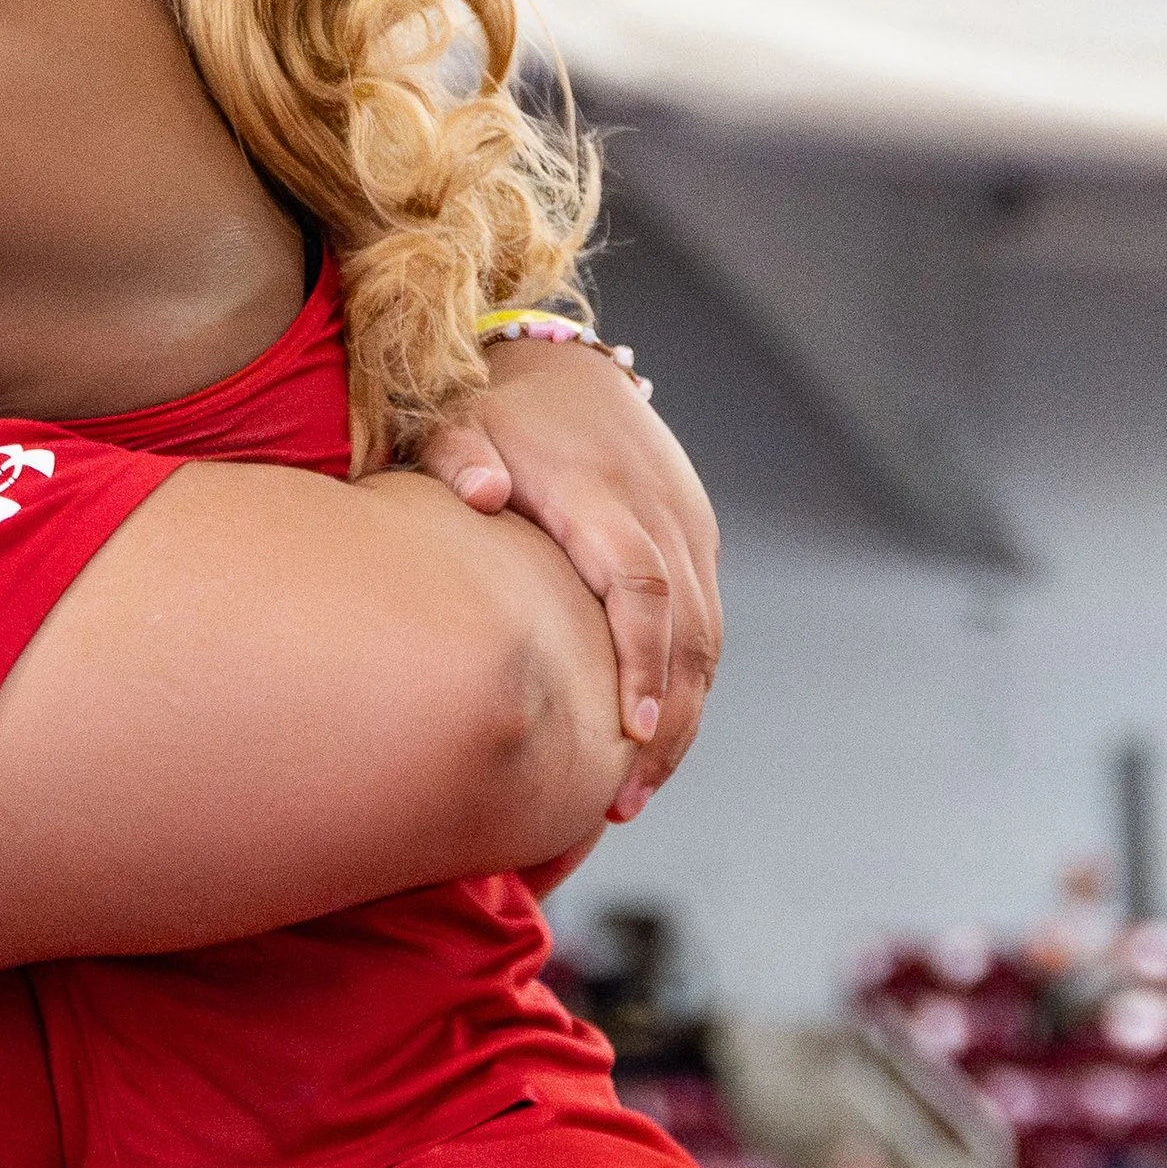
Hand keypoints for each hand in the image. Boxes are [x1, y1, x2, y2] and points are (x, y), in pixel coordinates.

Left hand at [415, 344, 719, 814]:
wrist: (561, 365)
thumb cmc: (494, 409)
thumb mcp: (458, 420)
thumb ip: (460, 455)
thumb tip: (479, 494)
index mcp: (607, 495)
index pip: (642, 588)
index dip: (641, 663)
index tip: (629, 733)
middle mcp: (663, 515)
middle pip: (690, 634)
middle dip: (668, 724)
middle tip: (623, 802)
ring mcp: (688, 530)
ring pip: (707, 641)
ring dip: (681, 719)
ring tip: (635, 793)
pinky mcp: (694, 542)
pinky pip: (704, 626)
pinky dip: (685, 687)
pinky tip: (650, 743)